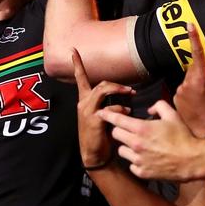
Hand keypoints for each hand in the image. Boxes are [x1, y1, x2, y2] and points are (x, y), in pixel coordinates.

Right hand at [72, 49, 132, 168]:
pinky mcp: (94, 121)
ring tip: (130, 93)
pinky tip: (127, 111)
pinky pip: (108, 108)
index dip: (77, 64)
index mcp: (84, 101)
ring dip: (118, 90)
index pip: (80, 79)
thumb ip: (108, 102)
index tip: (73, 51)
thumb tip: (124, 92)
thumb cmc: (100, 134)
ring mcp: (87, 112)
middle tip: (130, 89)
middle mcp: (83, 104)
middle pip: (100, 84)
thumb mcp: (101, 115)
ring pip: (102, 91)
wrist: (95, 155)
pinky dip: (120, 108)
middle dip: (116, 84)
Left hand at [99, 98, 202, 180]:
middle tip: (128, 130)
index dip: (107, 115)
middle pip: (115, 134)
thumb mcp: (172, 115)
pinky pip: (131, 164)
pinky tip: (145, 157)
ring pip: (121, 150)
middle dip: (119, 130)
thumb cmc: (182, 137)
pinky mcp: (142, 172)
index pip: (117, 120)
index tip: (100, 113)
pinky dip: (135, 161)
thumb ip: (158, 106)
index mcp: (142, 128)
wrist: (191, 160)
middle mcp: (136, 144)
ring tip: (138, 145)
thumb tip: (150, 109)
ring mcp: (138, 159)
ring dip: (126, 146)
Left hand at [173, 24, 204, 136]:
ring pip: (187, 83)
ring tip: (204, 104)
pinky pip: (182, 94)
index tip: (189, 24)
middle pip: (193, 71)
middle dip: (201, 77)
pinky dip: (188, 98)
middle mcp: (187, 83)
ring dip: (194, 89)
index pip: (198, 52)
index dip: (194, 37)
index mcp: (202, 77)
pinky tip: (196, 109)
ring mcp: (179, 93)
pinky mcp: (174, 102)